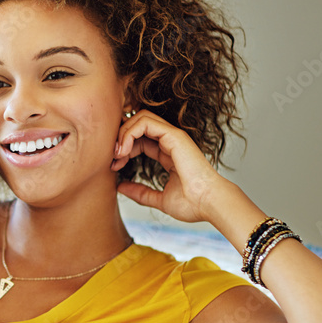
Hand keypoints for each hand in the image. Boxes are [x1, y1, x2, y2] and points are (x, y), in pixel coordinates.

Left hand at [111, 110, 225, 222]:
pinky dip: (129, 132)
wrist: (209, 204)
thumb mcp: (158, 198)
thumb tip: (120, 187)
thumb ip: (140, 192)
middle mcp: (170, 141)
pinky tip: (124, 151)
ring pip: (140, 118)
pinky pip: (145, 122)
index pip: (139, 139)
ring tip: (117, 154)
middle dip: (120, 138)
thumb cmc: (192, 203)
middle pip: (138, 125)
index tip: (114, 167)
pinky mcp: (174, 136)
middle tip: (112, 159)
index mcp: (168, 153)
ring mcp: (173, 136)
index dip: (123, 149)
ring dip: (123, 133)